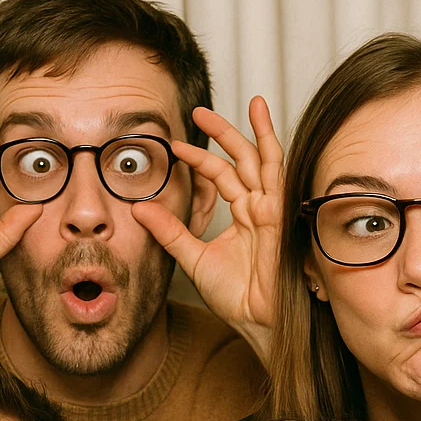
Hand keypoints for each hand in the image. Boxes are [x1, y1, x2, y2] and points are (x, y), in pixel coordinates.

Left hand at [132, 97, 282, 363]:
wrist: (260, 320)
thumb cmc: (238, 298)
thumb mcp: (194, 258)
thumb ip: (169, 233)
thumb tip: (140, 208)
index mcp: (243, 217)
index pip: (220, 178)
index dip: (199, 159)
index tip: (175, 147)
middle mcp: (259, 208)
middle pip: (241, 161)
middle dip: (222, 134)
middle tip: (198, 112)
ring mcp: (272, 208)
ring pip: (262, 158)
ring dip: (250, 129)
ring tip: (248, 100)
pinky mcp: (281, 210)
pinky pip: (275, 168)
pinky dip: (268, 141)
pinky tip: (261, 116)